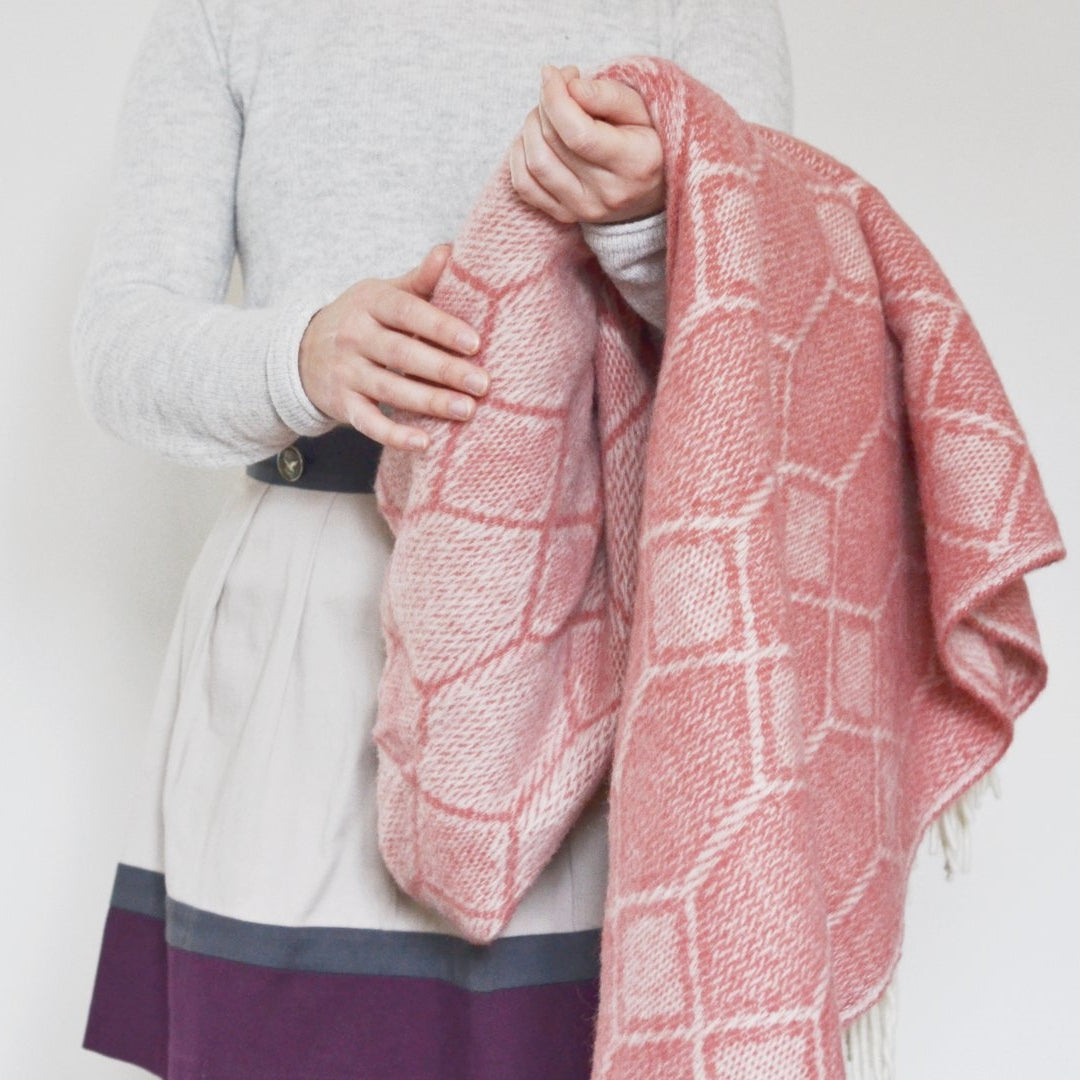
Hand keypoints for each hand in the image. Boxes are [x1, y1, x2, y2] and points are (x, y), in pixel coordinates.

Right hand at [298, 243, 487, 450]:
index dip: (441, 327)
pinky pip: (369, 423)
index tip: (475, 343)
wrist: (303, 352)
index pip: (408, 312)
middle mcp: (354, 336)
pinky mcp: (342, 404)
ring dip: (429, 402)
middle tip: (482, 384)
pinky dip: (395, 435)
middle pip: (402, 354)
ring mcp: (345, 372)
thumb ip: (419, 280)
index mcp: (371, 303)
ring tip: (466, 411)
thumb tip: (450, 250)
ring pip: (390, 389)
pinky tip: (424, 443)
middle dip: (444, 370)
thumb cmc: (362, 320)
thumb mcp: (383, 294)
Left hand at [509, 63, 664, 225]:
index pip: (578, 133)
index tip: (553, 74)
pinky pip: (524, 186)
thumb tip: (571, 86)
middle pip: (553, 143)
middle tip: (558, 87)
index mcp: (635, 163)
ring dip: (530, 127)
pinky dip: (519, 155)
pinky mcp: (565, 216)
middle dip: (546, 104)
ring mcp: (584, 209)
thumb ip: (608, 95)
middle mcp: (608, 193)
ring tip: (548, 111)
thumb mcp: (641, 109)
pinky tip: (533, 137)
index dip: (555, 98)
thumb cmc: (646, 140)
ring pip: (535, 164)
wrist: (652, 190)